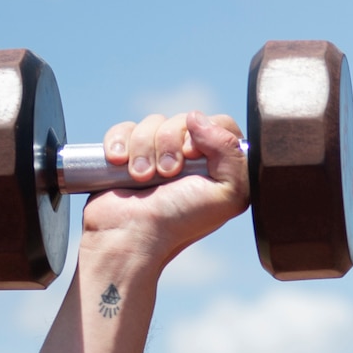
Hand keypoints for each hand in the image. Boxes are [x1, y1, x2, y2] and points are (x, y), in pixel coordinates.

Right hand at [83, 110, 248, 265]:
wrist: (129, 234)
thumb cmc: (179, 220)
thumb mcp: (227, 194)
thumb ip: (233, 154)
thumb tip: (197, 118)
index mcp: (220, 168)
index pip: (221, 124)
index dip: (206, 132)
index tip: (191, 156)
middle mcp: (191, 161)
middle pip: (184, 119)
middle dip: (170, 143)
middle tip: (166, 174)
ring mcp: (158, 157)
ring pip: (153, 122)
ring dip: (144, 148)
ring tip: (142, 178)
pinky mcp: (128, 156)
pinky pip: (125, 128)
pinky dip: (119, 142)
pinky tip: (118, 162)